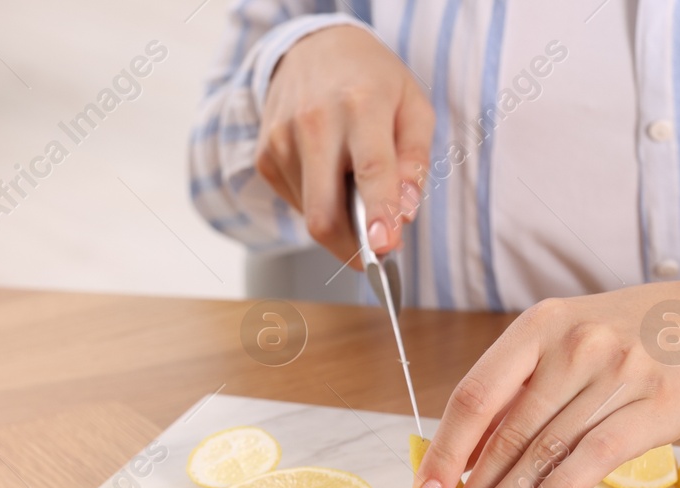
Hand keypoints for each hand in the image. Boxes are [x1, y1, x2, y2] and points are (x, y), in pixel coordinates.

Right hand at [258, 25, 432, 264]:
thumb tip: (405, 213)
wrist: (314, 47)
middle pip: (324, 213)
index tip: (385, 248)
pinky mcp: (265, 156)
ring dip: (342, 220)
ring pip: (311, 216)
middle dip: (353, 248)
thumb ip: (415, 162)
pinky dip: (320, 204)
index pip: (370, 170)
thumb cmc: (373, 81)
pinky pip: (297, 204)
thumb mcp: (413, 108)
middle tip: (380, 249)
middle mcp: (314, 122)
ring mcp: (282, 140)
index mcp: (360, 104)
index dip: (378, 214)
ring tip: (355, 183)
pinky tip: (331, 174)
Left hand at [410, 278, 679, 487]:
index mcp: (539, 327)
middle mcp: (574, 346)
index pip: (475, 396)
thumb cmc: (627, 339)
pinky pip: (595, 455)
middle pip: (507, 435)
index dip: (445, 452)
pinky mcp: (656, 405)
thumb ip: (520, 392)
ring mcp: (618, 373)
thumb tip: (465, 461)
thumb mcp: (566, 343)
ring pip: (546, 453)